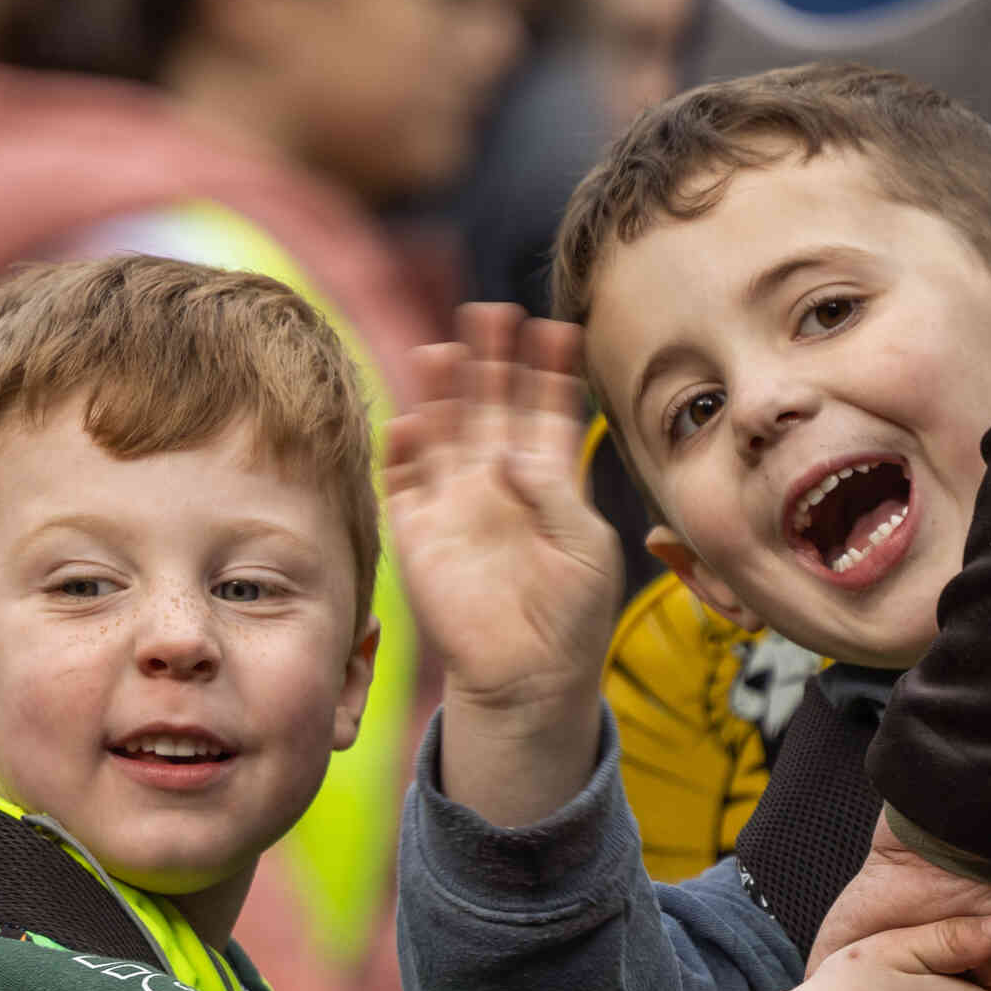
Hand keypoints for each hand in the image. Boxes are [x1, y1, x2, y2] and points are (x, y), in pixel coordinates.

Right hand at [383, 304, 624, 825]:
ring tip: (444, 348)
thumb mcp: (586, 547)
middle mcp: (499, 482)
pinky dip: (404, 451)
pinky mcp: (418, 533)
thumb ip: (555, 493)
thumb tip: (509, 450)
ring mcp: (456, 503)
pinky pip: (404, 483)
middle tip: (492, 311)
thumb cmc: (572, 617)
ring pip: (445, 432)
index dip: (550, 370)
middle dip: (492, 359)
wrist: (529, 679)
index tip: (557, 327)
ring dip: (444, 391)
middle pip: (491, 404)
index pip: (547, 410)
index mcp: (547, 481)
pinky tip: (411, 420)